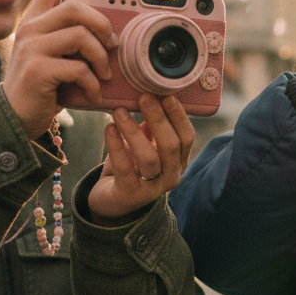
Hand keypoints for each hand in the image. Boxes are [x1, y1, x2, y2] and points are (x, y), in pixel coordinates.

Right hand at [2, 0, 112, 139]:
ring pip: (81, 36)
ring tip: (105, 75)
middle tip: (113, 46)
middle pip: (75, 8)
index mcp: (36, 20)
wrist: (16, 116)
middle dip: (103, 25)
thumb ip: (73, 38)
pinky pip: (78, 68)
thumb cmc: (45, 86)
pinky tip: (94, 94)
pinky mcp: (37, 70)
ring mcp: (32, 48)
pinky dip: (93, 83)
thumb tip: (111, 30)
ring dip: (101, 58)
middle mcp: (31, 28)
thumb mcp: (56, 55)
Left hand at [87, 94, 194, 223]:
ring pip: (149, 158)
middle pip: (171, 146)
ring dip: (134, 131)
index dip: (179, 116)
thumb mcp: (145, 145)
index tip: (166, 94)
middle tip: (144, 97)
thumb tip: (151, 92)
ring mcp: (152, 189)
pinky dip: (116, 145)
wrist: (112, 202)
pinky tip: (109, 128)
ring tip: (118, 111)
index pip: (186, 137)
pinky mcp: (130, 195)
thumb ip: (151, 127)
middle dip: (159, 119)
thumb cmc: (130, 167)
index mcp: (179, 162)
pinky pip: (124, 168)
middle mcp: (171, 177)